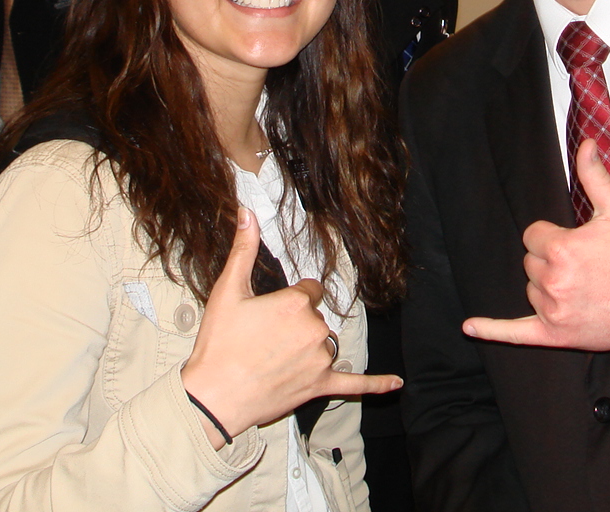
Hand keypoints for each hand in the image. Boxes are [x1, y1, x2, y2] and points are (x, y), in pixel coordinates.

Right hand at [180, 208, 400, 446]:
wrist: (213, 398)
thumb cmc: (219, 344)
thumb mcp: (228, 291)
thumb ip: (243, 250)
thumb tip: (246, 211)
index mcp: (296, 303)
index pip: (310, 290)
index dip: (290, 300)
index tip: (270, 313)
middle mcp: (315, 329)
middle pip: (316, 317)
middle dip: (296, 325)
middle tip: (263, 340)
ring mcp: (320, 360)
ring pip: (326, 344)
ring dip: (310, 348)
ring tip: (276, 359)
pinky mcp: (320, 387)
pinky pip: (354, 384)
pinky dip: (375, 384)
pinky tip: (396, 384)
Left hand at [463, 140, 609, 351]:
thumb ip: (595, 176)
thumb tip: (585, 143)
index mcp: (562, 249)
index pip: (532, 235)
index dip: (552, 236)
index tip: (575, 241)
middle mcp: (553, 281)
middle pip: (530, 261)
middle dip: (550, 259)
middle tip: (584, 264)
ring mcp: (553, 311)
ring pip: (530, 289)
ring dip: (547, 285)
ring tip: (582, 285)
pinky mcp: (555, 335)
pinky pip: (516, 333)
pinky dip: (493, 330)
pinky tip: (470, 326)